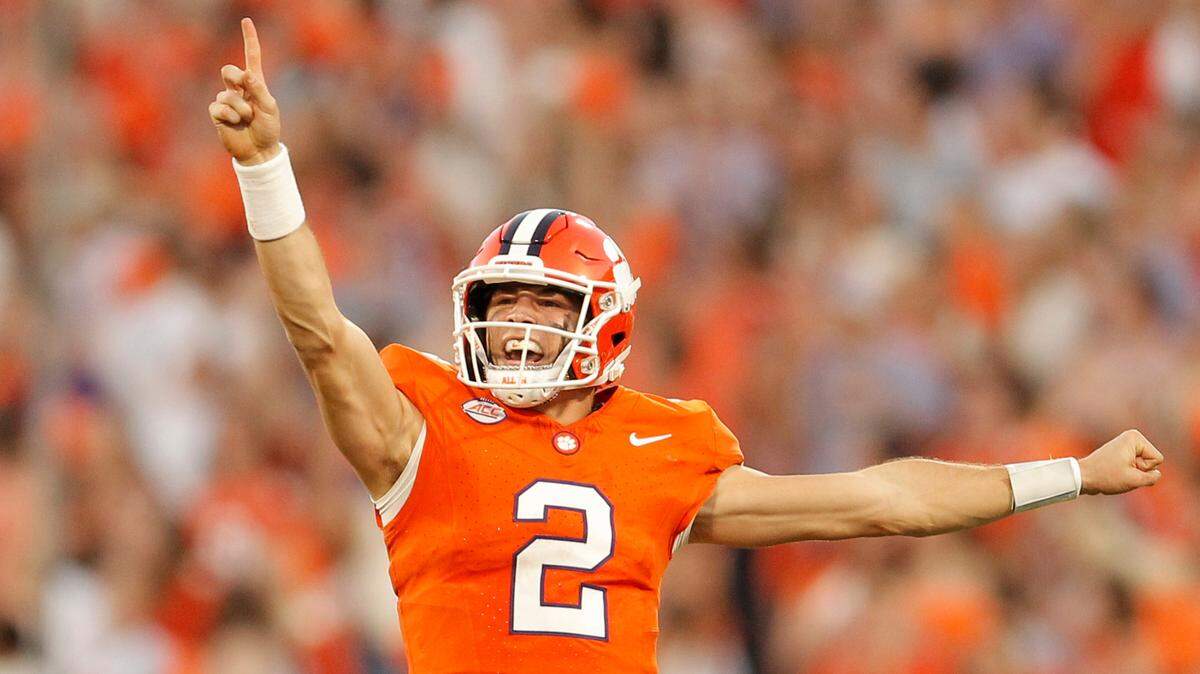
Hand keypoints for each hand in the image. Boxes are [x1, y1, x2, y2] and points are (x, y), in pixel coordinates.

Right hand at [208, 18, 280, 164]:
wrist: (259, 151)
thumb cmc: (268, 129)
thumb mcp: (269, 109)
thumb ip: (259, 90)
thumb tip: (246, 73)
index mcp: (255, 83)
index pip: (252, 57)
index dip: (249, 39)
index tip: (246, 21)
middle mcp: (239, 88)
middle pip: (228, 70)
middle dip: (235, 79)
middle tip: (246, 95)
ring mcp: (226, 100)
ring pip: (226, 94)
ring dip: (241, 109)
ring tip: (247, 120)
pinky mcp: (217, 113)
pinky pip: (219, 107)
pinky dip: (230, 116)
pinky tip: (236, 123)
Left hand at [1079, 429, 1163, 494]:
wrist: (1083, 476)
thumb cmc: (1106, 476)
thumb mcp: (1135, 480)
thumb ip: (1153, 477)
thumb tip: (1156, 473)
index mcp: (1135, 437)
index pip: (1157, 459)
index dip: (1144, 468)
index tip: (1126, 467)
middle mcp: (1131, 437)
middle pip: (1152, 462)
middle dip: (1139, 470)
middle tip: (1120, 470)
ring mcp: (1127, 445)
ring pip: (1144, 466)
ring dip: (1133, 473)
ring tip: (1117, 472)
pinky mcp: (1122, 453)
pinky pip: (1136, 468)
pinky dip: (1128, 474)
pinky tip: (1115, 472)